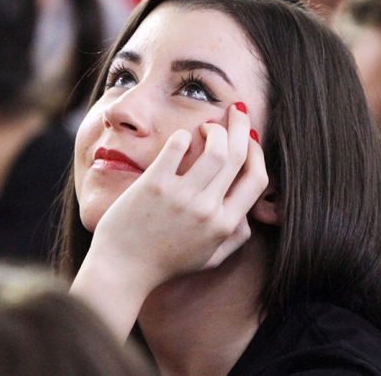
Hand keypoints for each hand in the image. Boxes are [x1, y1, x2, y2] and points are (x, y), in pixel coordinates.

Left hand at [70, 103, 267, 340]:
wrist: (122, 269)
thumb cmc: (165, 264)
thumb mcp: (209, 259)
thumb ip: (235, 238)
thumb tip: (249, 214)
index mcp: (224, 225)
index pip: (257, 179)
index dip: (257, 153)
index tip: (250, 139)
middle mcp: (207, 209)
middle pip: (238, 155)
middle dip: (242, 126)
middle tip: (237, 112)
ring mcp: (181, 196)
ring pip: (215, 148)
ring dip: (216, 128)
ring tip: (207, 125)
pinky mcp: (154, 184)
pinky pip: (177, 146)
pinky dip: (183, 136)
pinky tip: (181, 138)